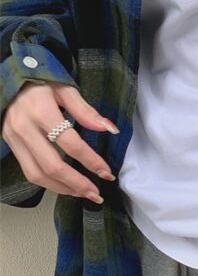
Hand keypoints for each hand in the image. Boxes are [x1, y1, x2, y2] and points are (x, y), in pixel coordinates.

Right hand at [1, 80, 118, 203]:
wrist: (7, 82)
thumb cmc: (40, 83)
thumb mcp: (64, 89)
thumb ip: (85, 110)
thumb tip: (109, 129)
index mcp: (41, 111)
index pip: (70, 143)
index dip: (90, 160)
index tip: (107, 172)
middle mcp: (24, 129)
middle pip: (51, 165)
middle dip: (76, 183)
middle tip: (96, 194)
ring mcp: (14, 140)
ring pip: (37, 174)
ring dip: (62, 188)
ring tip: (83, 194)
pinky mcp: (11, 147)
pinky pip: (29, 171)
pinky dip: (49, 183)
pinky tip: (66, 186)